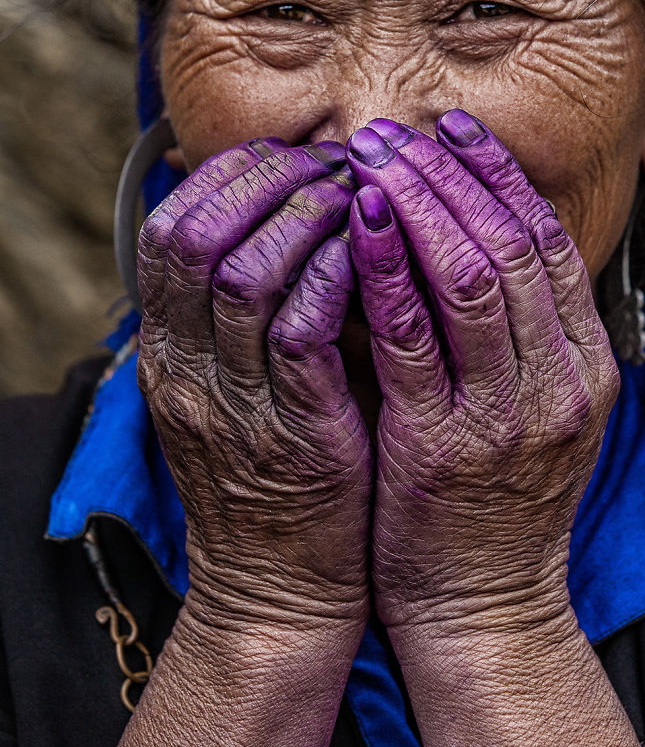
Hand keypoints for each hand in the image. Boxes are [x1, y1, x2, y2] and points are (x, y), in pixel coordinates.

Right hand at [136, 137, 372, 634]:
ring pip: (244, 276)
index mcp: (168, 354)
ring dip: (304, 220)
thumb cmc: (276, 469)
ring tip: (358, 195)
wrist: (279, 592)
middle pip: (197, 239)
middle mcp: (186, 373)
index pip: (169, 232)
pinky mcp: (292, 436)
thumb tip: (288, 215)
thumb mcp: (235, 386)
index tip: (289, 155)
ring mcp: (234, 406)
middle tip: (334, 164)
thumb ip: (247, 311)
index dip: (228, 179)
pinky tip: (374, 252)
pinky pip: (301, 336)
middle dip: (267, 184)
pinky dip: (335, 280)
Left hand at [345, 112, 619, 635]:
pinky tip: (362, 224)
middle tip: (400, 128)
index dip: (501, 176)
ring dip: (422, 203)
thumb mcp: (535, 409)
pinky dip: (391, 271)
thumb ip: (521, 332)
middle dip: (455, 173)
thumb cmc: (496, 501)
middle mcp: (562, 380)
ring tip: (374, 156)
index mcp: (587, 365)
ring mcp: (510, 414)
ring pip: (476, 274)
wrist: (485, 610)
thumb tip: (475, 235)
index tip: (456, 128)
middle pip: (516, 243)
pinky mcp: (445, 445)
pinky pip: (416, 337)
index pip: (552, 243)